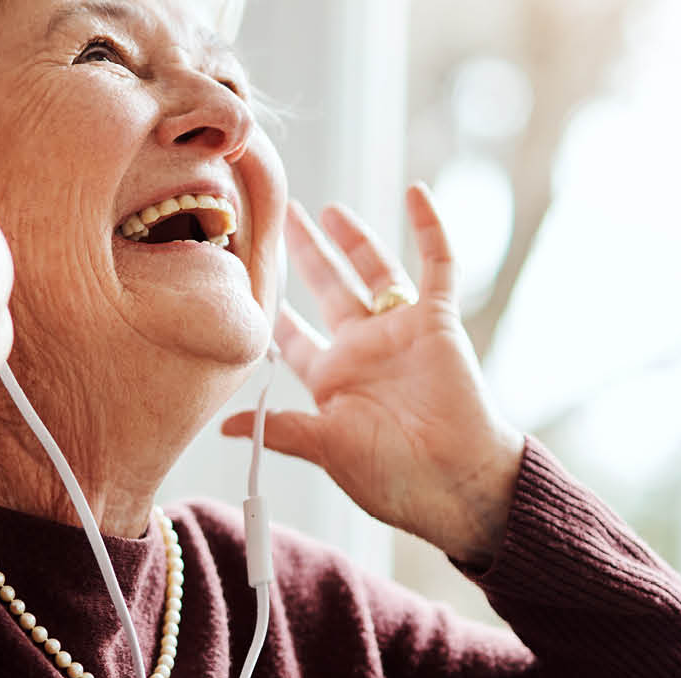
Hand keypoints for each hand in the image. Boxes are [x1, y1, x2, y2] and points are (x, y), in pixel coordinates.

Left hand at [222, 185, 526, 564]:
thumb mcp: (327, 449)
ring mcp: (403, 331)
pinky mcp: (439, 320)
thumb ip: (280, 429)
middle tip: (280, 218)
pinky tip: (417, 192)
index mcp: (334, 379)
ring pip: (374, 270)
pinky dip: (430, 228)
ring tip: (327, 209)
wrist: (455, 482)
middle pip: (329, 289)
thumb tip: (225, 426)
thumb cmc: (394, 477)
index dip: (273, 314)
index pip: (296, 338)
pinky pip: (437, 265)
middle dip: (305, 256)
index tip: (245, 282)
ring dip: (353, 239)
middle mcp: (366, 348)